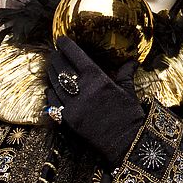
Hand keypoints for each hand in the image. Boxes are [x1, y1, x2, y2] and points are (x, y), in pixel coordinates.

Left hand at [45, 36, 144, 165]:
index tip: (61, 40)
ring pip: (54, 84)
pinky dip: (50, 94)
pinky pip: (53, 103)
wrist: (126, 141)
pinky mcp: (68, 120)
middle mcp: (82, 90)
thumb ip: (126, 73)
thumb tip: (132, 61)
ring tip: (51, 67)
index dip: (66, 45)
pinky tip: (51, 89)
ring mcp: (72, 105)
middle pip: (61, 68)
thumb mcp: (128, 91)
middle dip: (56, 58)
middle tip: (55, 53)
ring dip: (51, 73)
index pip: (76, 55)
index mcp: (97, 79)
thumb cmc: (130, 115)